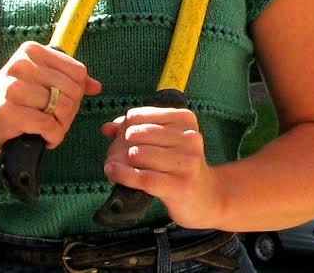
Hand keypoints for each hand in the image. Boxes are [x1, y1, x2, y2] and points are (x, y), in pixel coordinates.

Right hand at [0, 41, 101, 156]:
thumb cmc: (12, 103)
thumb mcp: (39, 84)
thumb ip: (68, 81)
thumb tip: (96, 86)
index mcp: (31, 51)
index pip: (78, 72)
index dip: (77, 93)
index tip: (62, 104)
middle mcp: (20, 64)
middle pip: (72, 90)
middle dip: (69, 112)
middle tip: (56, 122)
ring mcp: (11, 87)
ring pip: (61, 108)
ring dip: (61, 127)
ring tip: (49, 131)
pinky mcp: (7, 111)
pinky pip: (48, 125)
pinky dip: (53, 137)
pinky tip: (45, 139)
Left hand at [101, 106, 222, 227]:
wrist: (206, 197)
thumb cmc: (180, 166)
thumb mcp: (166, 142)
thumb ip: (137, 130)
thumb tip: (106, 128)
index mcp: (185, 120)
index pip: (139, 116)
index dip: (123, 127)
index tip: (120, 138)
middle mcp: (189, 137)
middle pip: (136, 134)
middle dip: (119, 145)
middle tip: (115, 155)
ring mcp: (186, 162)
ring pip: (138, 154)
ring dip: (119, 161)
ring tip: (114, 166)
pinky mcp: (179, 185)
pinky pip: (142, 177)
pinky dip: (122, 174)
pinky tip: (112, 172)